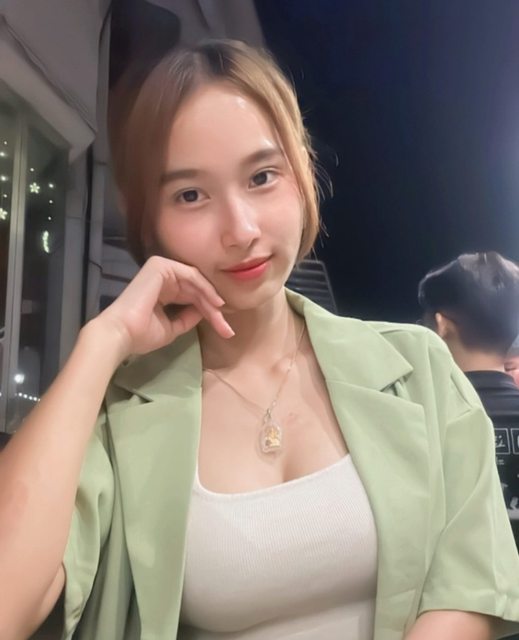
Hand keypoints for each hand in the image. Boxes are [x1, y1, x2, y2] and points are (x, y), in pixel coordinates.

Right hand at [93, 256, 233, 359]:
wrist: (122, 334)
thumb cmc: (142, 334)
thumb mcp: (172, 327)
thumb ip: (188, 318)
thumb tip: (205, 312)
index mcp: (162, 290)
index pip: (192, 297)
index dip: (209, 312)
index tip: (225, 329)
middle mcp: (162, 276)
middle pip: (197, 289)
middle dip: (214, 309)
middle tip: (227, 328)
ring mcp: (161, 268)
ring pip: (196, 283)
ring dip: (212, 301)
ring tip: (222, 318)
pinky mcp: (161, 265)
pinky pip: (191, 276)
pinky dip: (205, 289)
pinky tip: (215, 303)